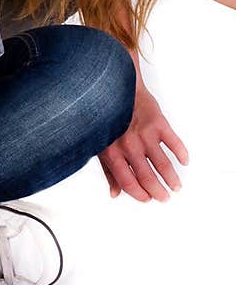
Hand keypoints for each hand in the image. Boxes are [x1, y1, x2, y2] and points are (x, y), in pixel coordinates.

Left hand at [97, 84, 188, 200]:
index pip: (127, 182)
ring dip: (172, 179)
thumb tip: (115, 193)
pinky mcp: (158, 123)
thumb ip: (107, 170)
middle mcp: (129, 145)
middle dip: (158, 191)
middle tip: (164, 197)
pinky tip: (184, 161)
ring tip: (176, 186)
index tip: (147, 198)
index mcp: (112, 152)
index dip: (139, 194)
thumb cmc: (105, 117)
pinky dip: (181, 153)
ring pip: (163, 164)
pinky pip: (174, 142)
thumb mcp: (100, 144)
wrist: (115, 86)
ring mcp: (144, 134)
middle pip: (147, 177)